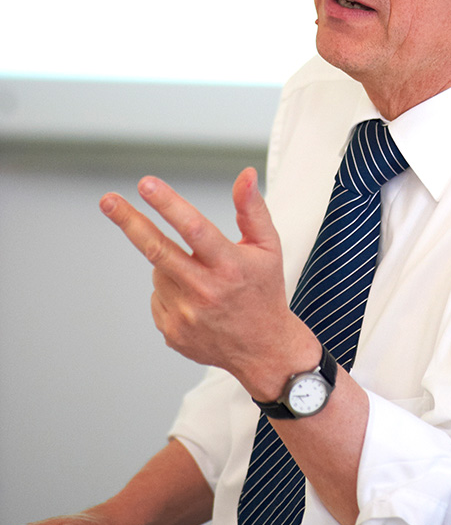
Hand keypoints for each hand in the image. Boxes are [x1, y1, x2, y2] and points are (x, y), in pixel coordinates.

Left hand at [99, 169, 317, 398]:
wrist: (263, 349)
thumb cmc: (264, 290)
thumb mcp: (268, 247)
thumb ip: (252, 208)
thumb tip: (245, 174)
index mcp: (230, 265)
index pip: (194, 228)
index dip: (167, 204)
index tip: (146, 184)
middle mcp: (206, 291)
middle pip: (158, 250)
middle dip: (129, 221)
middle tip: (108, 200)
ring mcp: (185, 315)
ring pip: (158, 271)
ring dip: (169, 262)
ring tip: (200, 276)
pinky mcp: (172, 331)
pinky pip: (157, 296)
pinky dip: (169, 288)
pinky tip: (195, 299)